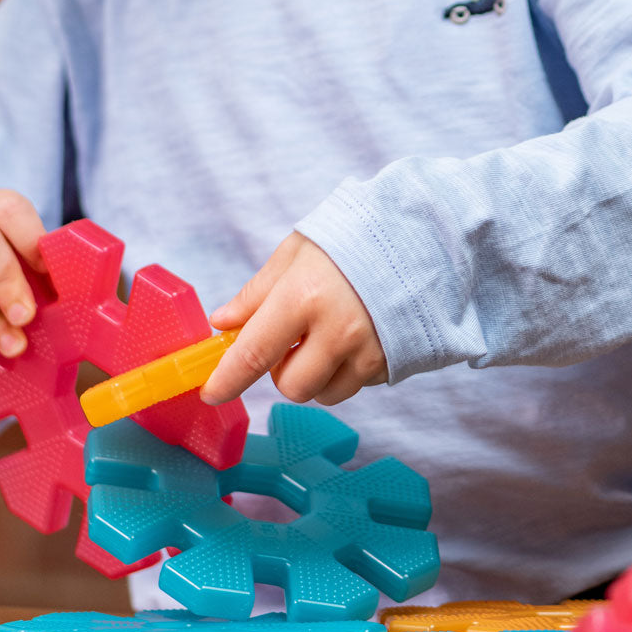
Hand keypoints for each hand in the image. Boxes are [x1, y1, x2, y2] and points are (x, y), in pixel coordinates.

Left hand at [199, 232, 387, 406]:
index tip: (210, 393)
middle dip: (281, 371)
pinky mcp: (393, 363)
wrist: (421, 237)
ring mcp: (369, 351)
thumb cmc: (353, 238)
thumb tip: (222, 323)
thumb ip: (257, 292)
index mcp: (304, 296)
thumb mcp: (297, 252)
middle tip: (291, 338)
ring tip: (325, 336)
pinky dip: (345, 371)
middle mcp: (338, 331)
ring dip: (314, 375)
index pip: (254, 354)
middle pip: (291, 386)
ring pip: (323, 394)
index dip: (227, 380)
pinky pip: (356, 385)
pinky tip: (355, 336)